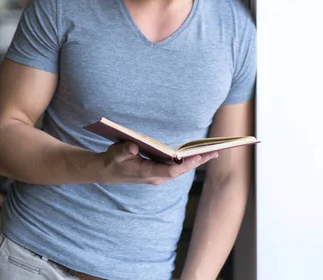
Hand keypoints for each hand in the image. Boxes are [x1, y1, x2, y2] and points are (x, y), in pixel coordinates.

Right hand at [98, 141, 217, 184]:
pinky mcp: (157, 171)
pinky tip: (197, 153)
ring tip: (212, 152)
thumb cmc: (112, 161)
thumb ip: (124, 151)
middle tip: (215, 152)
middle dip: (198, 161)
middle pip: (180, 170)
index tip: (198, 156)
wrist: (106, 171)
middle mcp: (156, 177)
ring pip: (180, 169)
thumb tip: (133, 146)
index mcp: (147, 173)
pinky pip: (176, 166)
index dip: (185, 164)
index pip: (170, 171)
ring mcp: (157, 175)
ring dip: (195, 160)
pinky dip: (187, 160)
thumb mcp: (115, 154)